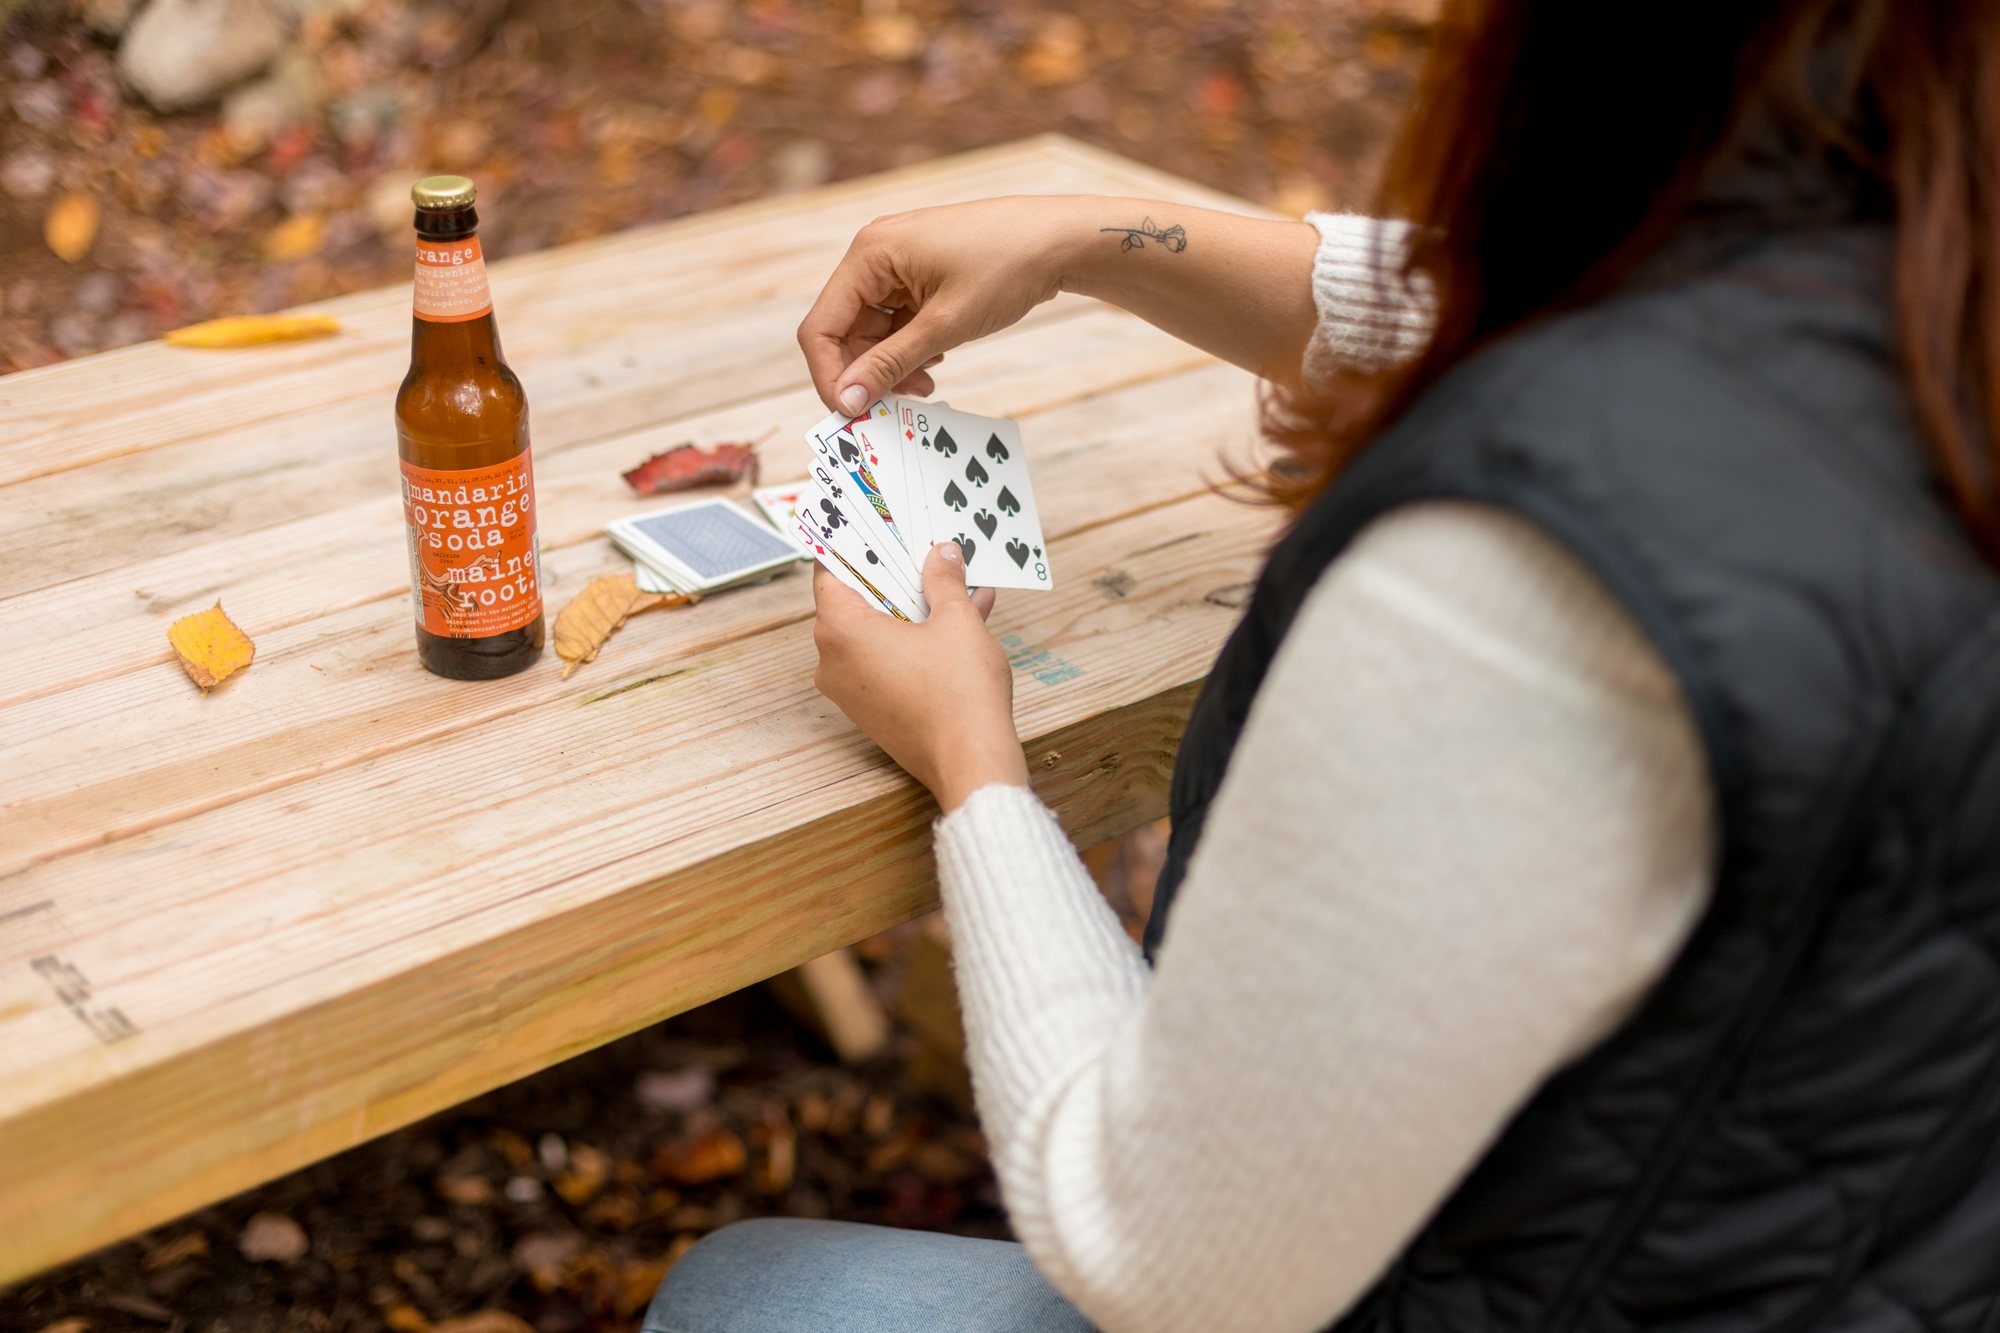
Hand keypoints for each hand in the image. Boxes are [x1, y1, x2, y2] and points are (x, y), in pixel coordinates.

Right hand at [797, 196, 1087, 413]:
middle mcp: (874, 254)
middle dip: (868, 372)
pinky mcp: (917, 274)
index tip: (853, 413)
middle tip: (900, 403)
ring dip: (892, 364)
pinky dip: (910, 347)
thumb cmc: (1006, 268)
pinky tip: (938, 358)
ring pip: (872, 331)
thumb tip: (847, 400)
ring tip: (928, 382)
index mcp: (870, 254)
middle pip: (844, 331)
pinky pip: (896, 320)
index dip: (831, 376)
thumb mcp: (945, 326)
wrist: (1059, 241)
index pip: (821, 327)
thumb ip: (891, 364)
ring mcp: (896, 264)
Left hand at [811, 542, 1029, 811]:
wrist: (972, 763)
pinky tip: (963, 619)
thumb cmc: (959, 693)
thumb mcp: (957, 621)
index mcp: (841, 631)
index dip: (849, 545)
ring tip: (957, 582)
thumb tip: (942, 554)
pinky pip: (887, 660)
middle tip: (917, 546)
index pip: (829, 572)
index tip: (865, 524)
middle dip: (891, 575)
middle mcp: (833, 662)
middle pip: (855, 602)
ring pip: (876, 632)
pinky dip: (916, 639)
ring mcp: (851, 690)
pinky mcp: (872, 711)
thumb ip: (944, 581)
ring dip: (913, 607)